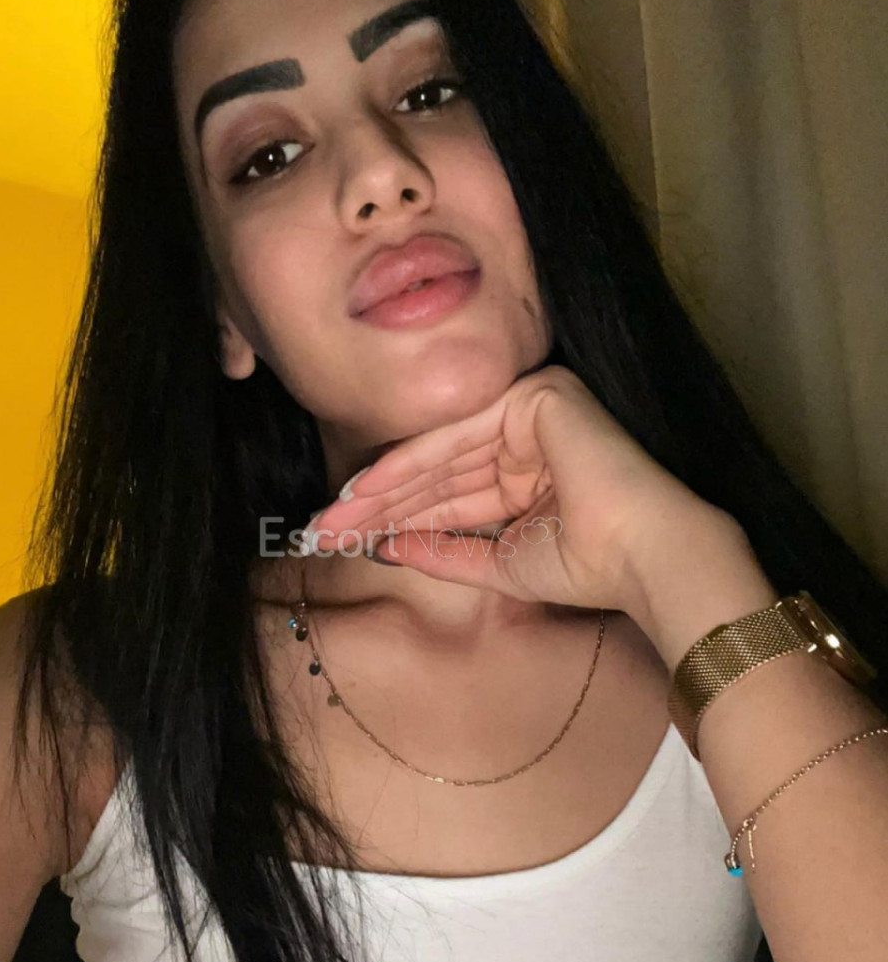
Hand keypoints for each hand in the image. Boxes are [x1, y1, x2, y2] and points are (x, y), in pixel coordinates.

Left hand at [301, 365, 743, 616]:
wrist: (643, 557)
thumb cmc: (587, 566)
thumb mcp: (499, 563)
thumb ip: (445, 551)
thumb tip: (389, 547)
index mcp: (526, 466)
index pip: (446, 491)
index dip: (392, 517)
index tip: (342, 543)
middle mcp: (525, 430)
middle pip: (434, 471)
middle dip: (373, 507)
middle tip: (317, 533)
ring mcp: (529, 406)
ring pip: (437, 455)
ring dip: (378, 492)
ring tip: (328, 523)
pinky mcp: (533, 395)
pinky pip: (454, 437)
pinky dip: (405, 467)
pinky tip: (360, 494)